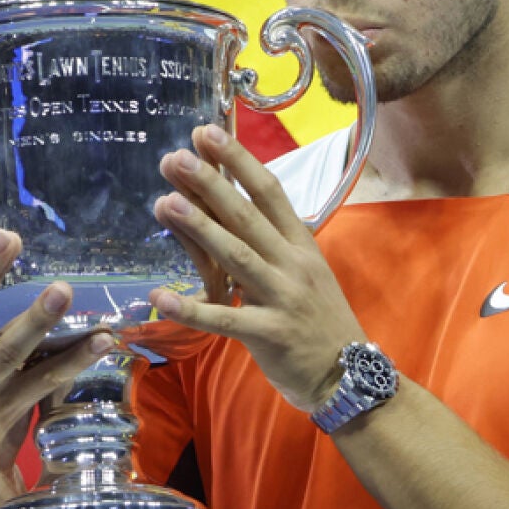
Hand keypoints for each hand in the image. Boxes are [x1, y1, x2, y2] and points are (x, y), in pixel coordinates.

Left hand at [147, 125, 367, 411]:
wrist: (348, 375)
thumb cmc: (319, 319)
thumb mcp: (304, 272)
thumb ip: (270, 244)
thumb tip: (227, 209)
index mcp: (301, 244)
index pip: (270, 192)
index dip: (238, 161)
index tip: (208, 133)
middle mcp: (293, 265)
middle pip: (248, 217)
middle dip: (211, 184)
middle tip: (176, 157)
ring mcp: (282, 298)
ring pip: (236, 257)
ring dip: (200, 229)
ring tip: (166, 203)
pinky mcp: (269, 334)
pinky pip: (225, 320)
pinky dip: (191, 309)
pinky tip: (160, 297)